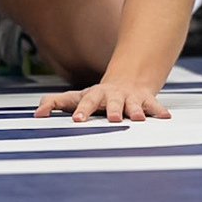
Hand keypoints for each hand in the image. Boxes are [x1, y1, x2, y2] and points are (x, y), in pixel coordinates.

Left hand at [36, 83, 170, 122]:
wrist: (126, 80)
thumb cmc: (96, 96)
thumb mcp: (75, 97)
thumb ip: (54, 102)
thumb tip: (36, 113)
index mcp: (94, 96)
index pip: (86, 102)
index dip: (82, 111)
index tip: (77, 121)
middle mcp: (112, 96)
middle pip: (112, 102)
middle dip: (113, 109)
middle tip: (114, 119)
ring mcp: (130, 98)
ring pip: (133, 104)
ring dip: (136, 111)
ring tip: (139, 119)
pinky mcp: (145, 101)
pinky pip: (153, 106)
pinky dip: (158, 111)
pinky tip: (165, 117)